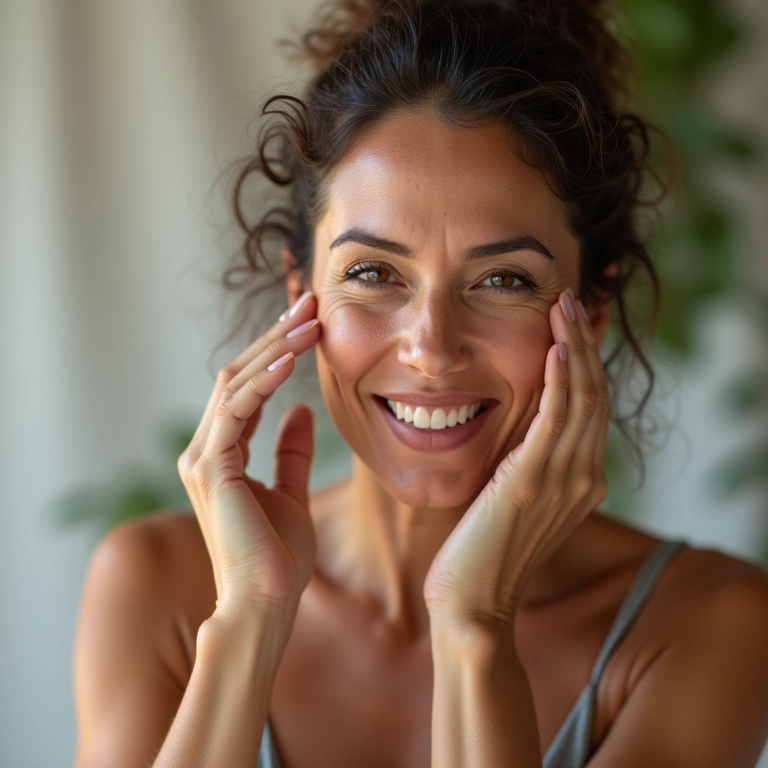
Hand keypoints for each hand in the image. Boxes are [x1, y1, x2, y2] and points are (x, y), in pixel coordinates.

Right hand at [177, 291, 320, 617]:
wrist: (266, 604)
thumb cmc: (278, 558)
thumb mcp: (291, 492)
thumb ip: (290, 452)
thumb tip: (301, 411)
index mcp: (222, 455)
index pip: (247, 387)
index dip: (276, 352)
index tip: (309, 323)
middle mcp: (205, 450)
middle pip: (237, 375)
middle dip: (275, 337)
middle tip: (310, 304)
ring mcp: (203, 459)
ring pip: (235, 384)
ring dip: (274, 349)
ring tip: (310, 322)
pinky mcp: (212, 470)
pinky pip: (236, 412)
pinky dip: (262, 383)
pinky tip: (291, 361)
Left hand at [423, 288, 609, 627]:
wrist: (472, 602)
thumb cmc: (482, 552)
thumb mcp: (513, 501)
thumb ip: (526, 466)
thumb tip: (517, 432)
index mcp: (582, 482)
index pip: (591, 409)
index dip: (584, 363)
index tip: (570, 325)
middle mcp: (584, 479)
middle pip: (594, 395)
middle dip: (584, 343)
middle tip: (570, 300)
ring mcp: (563, 481)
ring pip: (582, 398)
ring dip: (574, 348)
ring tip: (564, 306)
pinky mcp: (533, 482)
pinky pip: (555, 418)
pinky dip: (559, 380)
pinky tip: (553, 347)